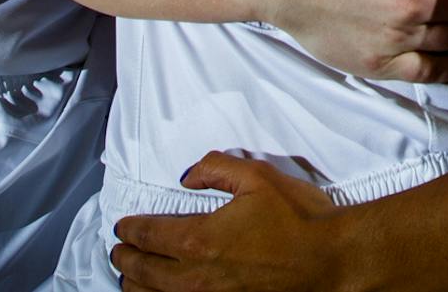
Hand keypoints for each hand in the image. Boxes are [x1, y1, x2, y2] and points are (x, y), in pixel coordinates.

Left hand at [113, 154, 351, 291]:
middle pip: (143, 272)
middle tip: (118, 251)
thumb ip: (216, 168)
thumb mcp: (258, 177)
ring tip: (130, 277)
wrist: (329, 260)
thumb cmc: (298, 219)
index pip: (149, 235)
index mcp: (200, 239)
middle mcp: (196, 276)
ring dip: (136, 286)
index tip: (121, 227)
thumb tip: (189, 176)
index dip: (130, 229)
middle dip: (125, 259)